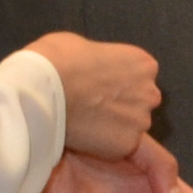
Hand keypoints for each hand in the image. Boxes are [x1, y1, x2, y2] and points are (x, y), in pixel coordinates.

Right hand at [25, 33, 159, 157]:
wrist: (42, 91)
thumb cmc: (56, 61)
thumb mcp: (83, 46)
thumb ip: (100, 60)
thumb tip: (94, 68)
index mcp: (143, 64)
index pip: (139, 77)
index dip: (117, 83)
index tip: (97, 86)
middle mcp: (150, 92)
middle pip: (139, 102)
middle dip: (120, 105)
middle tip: (91, 106)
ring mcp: (141, 120)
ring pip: (130, 126)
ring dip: (113, 126)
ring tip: (84, 122)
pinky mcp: (128, 145)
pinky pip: (117, 147)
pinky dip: (103, 144)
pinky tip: (82, 135)